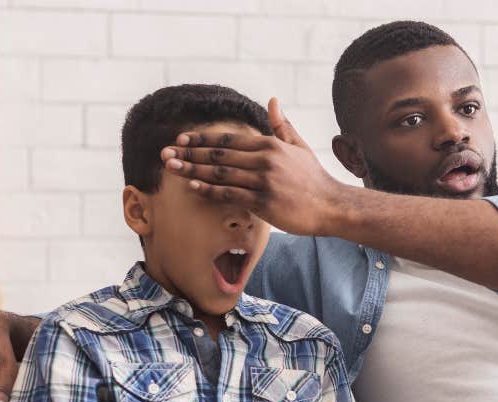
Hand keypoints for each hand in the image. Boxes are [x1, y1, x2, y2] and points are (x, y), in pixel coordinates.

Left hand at [160, 98, 349, 236]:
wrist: (331, 206)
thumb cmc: (313, 178)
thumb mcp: (299, 147)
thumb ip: (282, 125)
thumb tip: (273, 100)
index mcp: (270, 144)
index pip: (228, 140)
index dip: (202, 140)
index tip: (181, 140)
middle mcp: (265, 159)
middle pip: (219, 155)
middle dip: (189, 153)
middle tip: (165, 153)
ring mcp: (264, 181)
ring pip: (220, 174)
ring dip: (193, 171)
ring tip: (172, 169)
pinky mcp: (264, 202)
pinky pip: (230, 194)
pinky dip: (209, 190)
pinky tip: (193, 188)